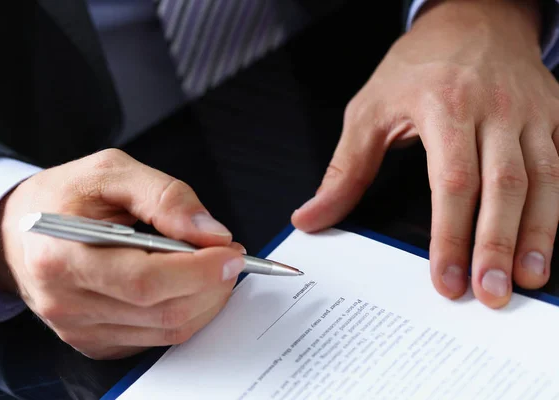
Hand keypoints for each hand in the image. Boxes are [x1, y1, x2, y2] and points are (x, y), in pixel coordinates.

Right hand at [0, 149, 245, 358]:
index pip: (145, 280)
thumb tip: (211, 232)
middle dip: (212, 286)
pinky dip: (184, 314)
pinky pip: (155, 339)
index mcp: (63, 254)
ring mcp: (79, 328)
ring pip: (166, 331)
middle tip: (230, 257)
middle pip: (163, 312)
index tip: (231, 252)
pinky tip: (187, 286)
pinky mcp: (93, 341)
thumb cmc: (63, 197)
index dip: (199, 270)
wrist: (18, 231)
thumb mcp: (112, 172)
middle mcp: (67, 301)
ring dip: (205, 301)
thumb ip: (166, 196)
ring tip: (212, 268)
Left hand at [292, 0, 558, 307]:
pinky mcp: (554, 115)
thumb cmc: (416, 66)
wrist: (473, 19)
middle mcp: (494, 109)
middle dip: (497, 245)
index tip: (445, 280)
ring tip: (526, 278)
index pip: (452, 182)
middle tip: (491, 293)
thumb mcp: (368, 110)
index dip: (450, 235)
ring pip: (545, 180)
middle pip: (504, 186)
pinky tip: (547, 240)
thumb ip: (344, 170)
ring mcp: (531, 112)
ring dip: (539, 234)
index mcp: (444, 106)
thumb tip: (311, 217)